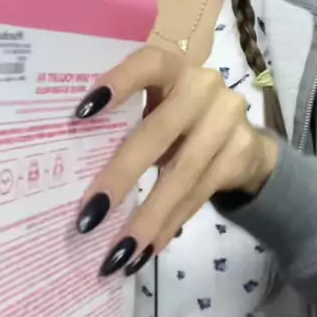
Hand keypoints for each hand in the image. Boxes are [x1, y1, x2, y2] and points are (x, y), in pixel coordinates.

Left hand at [74, 46, 278, 276]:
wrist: (246, 144)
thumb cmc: (180, 124)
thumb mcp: (158, 110)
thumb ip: (127, 123)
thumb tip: (71, 170)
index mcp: (173, 68)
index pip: (148, 63)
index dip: (119, 82)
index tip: (82, 112)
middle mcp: (203, 85)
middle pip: (159, 131)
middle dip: (122, 176)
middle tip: (89, 216)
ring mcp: (227, 118)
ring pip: (182, 172)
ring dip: (147, 217)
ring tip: (117, 252)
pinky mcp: (241, 152)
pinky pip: (200, 193)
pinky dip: (169, 223)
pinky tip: (146, 249)